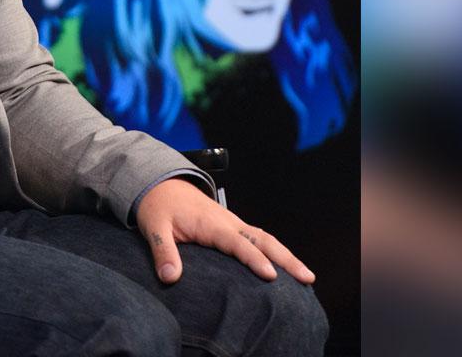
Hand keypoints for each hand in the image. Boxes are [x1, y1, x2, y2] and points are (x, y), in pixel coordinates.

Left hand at [135, 177, 314, 285]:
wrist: (160, 183)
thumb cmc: (158, 206)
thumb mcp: (154, 227)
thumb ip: (163, 251)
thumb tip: (170, 277)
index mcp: (211, 223)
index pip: (237, 243)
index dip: (254, 259)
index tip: (271, 276)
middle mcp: (228, 222)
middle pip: (263, 240)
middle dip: (286, 259)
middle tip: (308, 278)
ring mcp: (232, 223)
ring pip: (266, 238)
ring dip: (286, 256)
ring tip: (307, 277)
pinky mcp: (231, 226)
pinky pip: (258, 238)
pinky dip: (275, 251)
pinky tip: (285, 267)